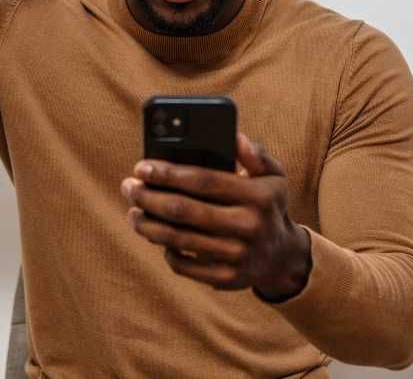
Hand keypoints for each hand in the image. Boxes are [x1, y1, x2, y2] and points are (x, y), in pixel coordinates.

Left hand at [121, 133, 312, 300]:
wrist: (283, 258)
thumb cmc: (267, 207)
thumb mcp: (273, 178)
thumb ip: (255, 155)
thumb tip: (234, 135)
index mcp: (257, 196)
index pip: (203, 181)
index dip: (168, 173)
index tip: (141, 167)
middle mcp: (248, 226)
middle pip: (183, 210)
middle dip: (148, 197)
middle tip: (128, 187)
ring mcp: (237, 255)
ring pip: (177, 239)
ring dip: (147, 224)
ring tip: (133, 213)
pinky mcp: (225, 278)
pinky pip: (182, 265)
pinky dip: (164, 250)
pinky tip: (156, 236)